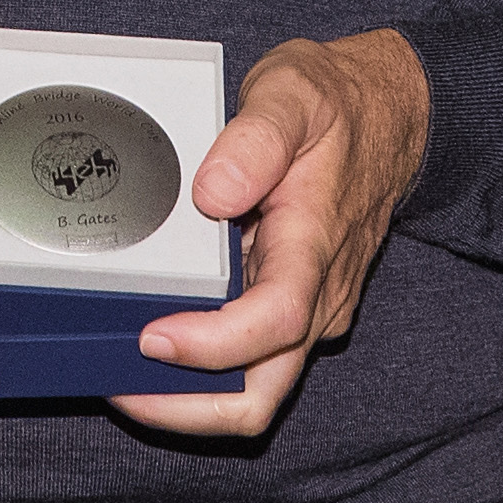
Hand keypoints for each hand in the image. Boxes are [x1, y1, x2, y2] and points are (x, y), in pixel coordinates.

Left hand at [110, 28, 429, 437]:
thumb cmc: (334, 104)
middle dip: (187, 409)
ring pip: (252, 387)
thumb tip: (212, 192)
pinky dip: (198, 371)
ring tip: (118, 371)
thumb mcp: (293, 94)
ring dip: (186, 398)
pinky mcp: (291, 305)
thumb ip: (254, 139)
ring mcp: (307, 307)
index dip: (211, 346)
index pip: (274, 322)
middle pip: (260, 393)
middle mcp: (317, 294)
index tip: (153, 337)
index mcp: (315, 245)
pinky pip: (248, 361)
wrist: (386, 114)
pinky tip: (149, 343)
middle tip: (116, 383)